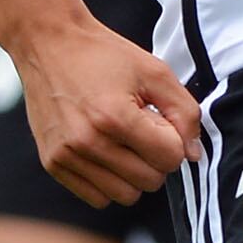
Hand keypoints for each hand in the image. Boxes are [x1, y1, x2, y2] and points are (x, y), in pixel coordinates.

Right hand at [14, 15, 201, 205]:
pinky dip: (110, 181)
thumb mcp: (156, 72)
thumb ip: (185, 112)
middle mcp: (87, 142)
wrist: (50, 45)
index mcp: (115, 117)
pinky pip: (97, 197)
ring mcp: (66, 156)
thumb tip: (193, 154)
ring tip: (125, 141)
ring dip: (135, 173)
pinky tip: (108, 152)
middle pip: (150, 181)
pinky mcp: (52, 163)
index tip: (160, 120)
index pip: (170, 158)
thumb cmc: (104, 55)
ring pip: (125, 195)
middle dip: (157, 158)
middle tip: (144, 130)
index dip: (175, 140)